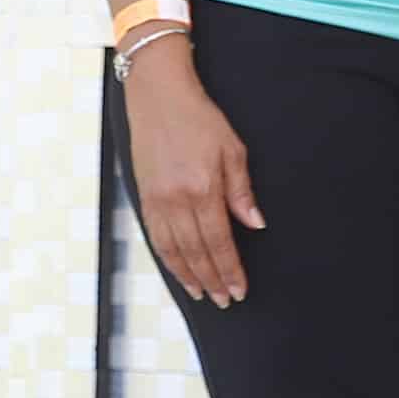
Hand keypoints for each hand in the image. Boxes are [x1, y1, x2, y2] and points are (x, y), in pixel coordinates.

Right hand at [124, 38, 260, 307]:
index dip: (229, 269)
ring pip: (172, 249)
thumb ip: (241, 191)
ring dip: (188, 275)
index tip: (239, 289)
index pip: (219, 241)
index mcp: (202, 189)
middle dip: (211, 279)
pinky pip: (155, 236)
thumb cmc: (200, 119)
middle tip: (225, 300)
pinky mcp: (143, 195)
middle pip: (195, 251)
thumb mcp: (233, 150)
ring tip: (202, 294)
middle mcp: (175, 200)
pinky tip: (178, 269)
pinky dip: (168, 257)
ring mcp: (156, 199)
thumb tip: (255, 224)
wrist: (158, 97)